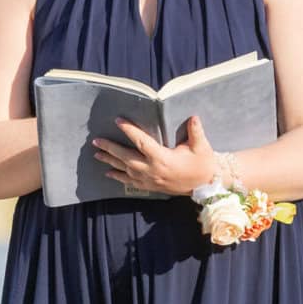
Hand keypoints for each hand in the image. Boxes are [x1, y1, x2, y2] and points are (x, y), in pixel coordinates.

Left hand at [92, 115, 219, 195]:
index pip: (141, 142)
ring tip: (97, 154)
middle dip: (110, 148)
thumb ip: (195, 131)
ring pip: (125, 170)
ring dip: (110, 161)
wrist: (205, 186)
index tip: (118, 121)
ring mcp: (150, 180)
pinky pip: (130, 182)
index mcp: (162, 158)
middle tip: (96, 141)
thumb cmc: (203, 164)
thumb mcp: (201, 147)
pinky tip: (108, 173)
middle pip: (126, 157)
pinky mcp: (151, 187)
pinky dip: (118, 177)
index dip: (129, 130)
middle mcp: (152, 170)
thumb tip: (193, 116)